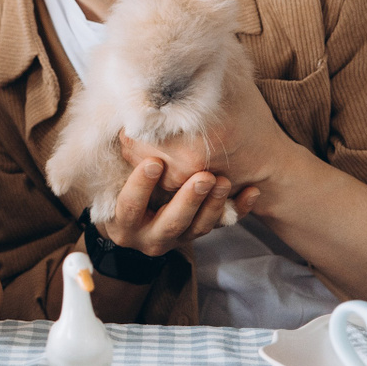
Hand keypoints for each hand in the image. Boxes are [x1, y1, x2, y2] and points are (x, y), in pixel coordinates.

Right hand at [99, 156, 240, 256]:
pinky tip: (251, 192)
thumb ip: (124, 162)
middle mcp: (151, 236)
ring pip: (200, 227)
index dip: (140, 186)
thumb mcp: (115, 179)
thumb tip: (129, 126)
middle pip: (171, 223)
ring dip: (214, 203)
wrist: (137, 215)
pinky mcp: (199, 233)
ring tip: (225, 181)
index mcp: (125, 224)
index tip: (153, 162)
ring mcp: (178, 239)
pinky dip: (239, 208)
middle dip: (188, 200)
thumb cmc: (121, 185)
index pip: (131, 207)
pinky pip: (223, 224)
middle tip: (203, 177)